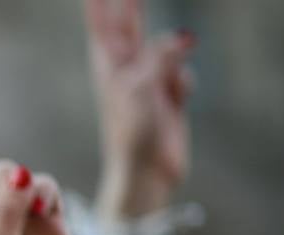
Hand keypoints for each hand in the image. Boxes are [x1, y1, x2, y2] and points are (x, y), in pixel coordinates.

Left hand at [86, 0, 194, 218]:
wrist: (145, 170)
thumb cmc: (131, 131)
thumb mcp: (139, 87)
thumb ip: (159, 55)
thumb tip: (183, 37)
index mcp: (108, 65)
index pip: (104, 24)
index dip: (100, 5)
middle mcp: (127, 69)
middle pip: (130, 26)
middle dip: (129, 6)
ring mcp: (149, 81)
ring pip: (166, 49)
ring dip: (171, 58)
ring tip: (163, 89)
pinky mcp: (169, 95)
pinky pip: (183, 74)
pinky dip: (183, 83)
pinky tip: (178, 101)